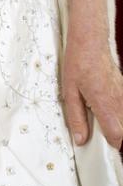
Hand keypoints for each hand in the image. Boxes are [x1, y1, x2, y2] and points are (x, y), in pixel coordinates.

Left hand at [63, 0, 122, 148]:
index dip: (108, 144)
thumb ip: (76, 117)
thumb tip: (80, 140)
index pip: (116, 137)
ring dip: (113, 121)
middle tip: (95, 129)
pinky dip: (115, 110)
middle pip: (122, 131)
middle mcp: (119, 102)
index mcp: (105, 105)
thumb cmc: (78, 63)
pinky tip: (101, 101)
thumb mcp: (69, 91)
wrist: (90, 40)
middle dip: (111, 134)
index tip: (97, 144)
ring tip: (96, 113)